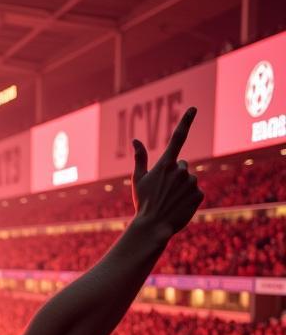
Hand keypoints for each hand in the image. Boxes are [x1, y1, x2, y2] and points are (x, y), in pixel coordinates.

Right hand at [130, 106, 202, 238]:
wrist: (153, 226)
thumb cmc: (143, 203)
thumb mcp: (138, 179)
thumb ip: (140, 158)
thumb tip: (135, 140)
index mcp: (165, 164)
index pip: (178, 137)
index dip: (186, 121)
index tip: (194, 108)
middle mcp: (181, 170)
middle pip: (183, 165)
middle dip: (175, 175)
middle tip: (164, 191)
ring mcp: (191, 182)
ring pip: (190, 179)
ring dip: (182, 188)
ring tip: (170, 201)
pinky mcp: (199, 194)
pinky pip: (196, 192)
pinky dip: (189, 199)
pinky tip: (179, 206)